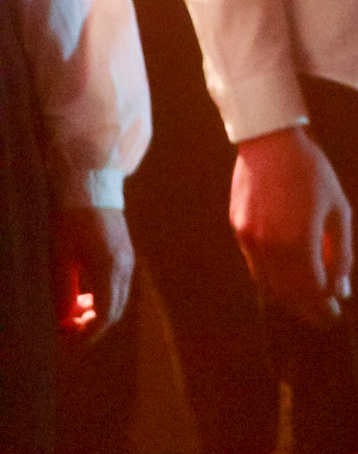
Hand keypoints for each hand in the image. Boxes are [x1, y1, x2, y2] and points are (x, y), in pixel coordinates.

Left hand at [53, 206, 134, 341]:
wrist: (91, 186)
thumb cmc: (71, 220)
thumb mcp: (60, 258)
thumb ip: (63, 293)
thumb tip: (63, 321)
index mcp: (109, 269)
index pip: (103, 317)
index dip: (85, 336)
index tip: (65, 340)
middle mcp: (124, 268)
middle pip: (113, 313)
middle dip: (90, 328)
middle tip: (65, 330)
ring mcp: (128, 261)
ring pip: (117, 302)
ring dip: (97, 315)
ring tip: (72, 312)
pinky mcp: (126, 255)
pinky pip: (119, 289)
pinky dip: (103, 301)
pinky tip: (85, 296)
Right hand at [230, 125, 352, 329]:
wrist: (270, 141)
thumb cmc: (312, 171)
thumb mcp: (338, 207)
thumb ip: (341, 250)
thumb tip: (341, 288)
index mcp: (300, 242)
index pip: (312, 290)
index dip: (324, 305)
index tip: (334, 313)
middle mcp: (271, 249)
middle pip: (289, 294)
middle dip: (308, 308)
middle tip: (323, 317)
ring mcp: (250, 242)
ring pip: (269, 286)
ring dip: (288, 299)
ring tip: (306, 302)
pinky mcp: (238, 232)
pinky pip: (256, 268)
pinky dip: (271, 280)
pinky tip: (284, 279)